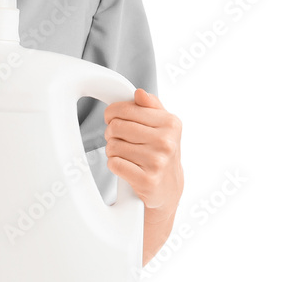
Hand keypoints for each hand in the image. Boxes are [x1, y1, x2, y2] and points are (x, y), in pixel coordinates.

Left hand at [103, 88, 182, 214]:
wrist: (169, 188)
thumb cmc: (162, 153)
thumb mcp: (164, 126)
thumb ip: (151, 106)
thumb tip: (139, 93)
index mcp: (170, 124)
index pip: (126, 109)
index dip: (112, 112)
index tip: (111, 117)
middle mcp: (166, 142)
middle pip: (116, 126)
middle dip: (112, 132)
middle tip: (119, 138)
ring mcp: (157, 162)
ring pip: (113, 146)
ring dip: (113, 150)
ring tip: (125, 154)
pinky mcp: (147, 180)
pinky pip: (114, 164)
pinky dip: (114, 164)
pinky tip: (126, 166)